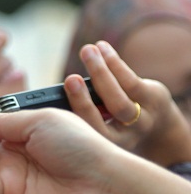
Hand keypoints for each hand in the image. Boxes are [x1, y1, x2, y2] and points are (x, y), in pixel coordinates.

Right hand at [64, 41, 190, 166]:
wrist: (157, 130)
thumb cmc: (110, 122)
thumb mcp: (95, 125)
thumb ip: (73, 115)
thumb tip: (37, 101)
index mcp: (106, 144)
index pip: (89, 130)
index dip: (77, 111)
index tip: (62, 92)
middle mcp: (127, 136)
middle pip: (105, 117)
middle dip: (86, 98)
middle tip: (71, 79)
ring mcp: (144, 118)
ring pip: (120, 98)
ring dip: (101, 72)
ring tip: (87, 51)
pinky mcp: (154, 99)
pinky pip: (132, 81)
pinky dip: (114, 63)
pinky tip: (102, 48)